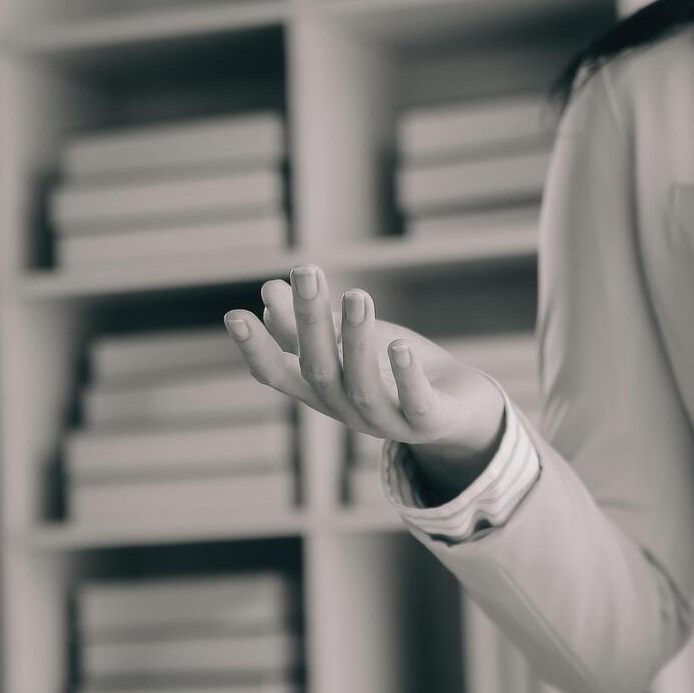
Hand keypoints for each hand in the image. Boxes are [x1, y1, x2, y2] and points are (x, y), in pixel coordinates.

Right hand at [222, 263, 507, 498]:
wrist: (459, 408)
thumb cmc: (393, 372)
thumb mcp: (347, 344)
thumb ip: (307, 325)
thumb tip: (267, 291)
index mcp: (321, 391)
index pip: (277, 375)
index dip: (256, 349)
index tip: (233, 315)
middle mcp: (346, 410)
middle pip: (320, 370)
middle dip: (311, 322)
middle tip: (306, 270)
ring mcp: (387, 422)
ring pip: (363, 387)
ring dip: (357, 341)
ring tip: (358, 295)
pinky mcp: (429, 423)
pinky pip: (416, 404)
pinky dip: (406, 376)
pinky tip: (399, 344)